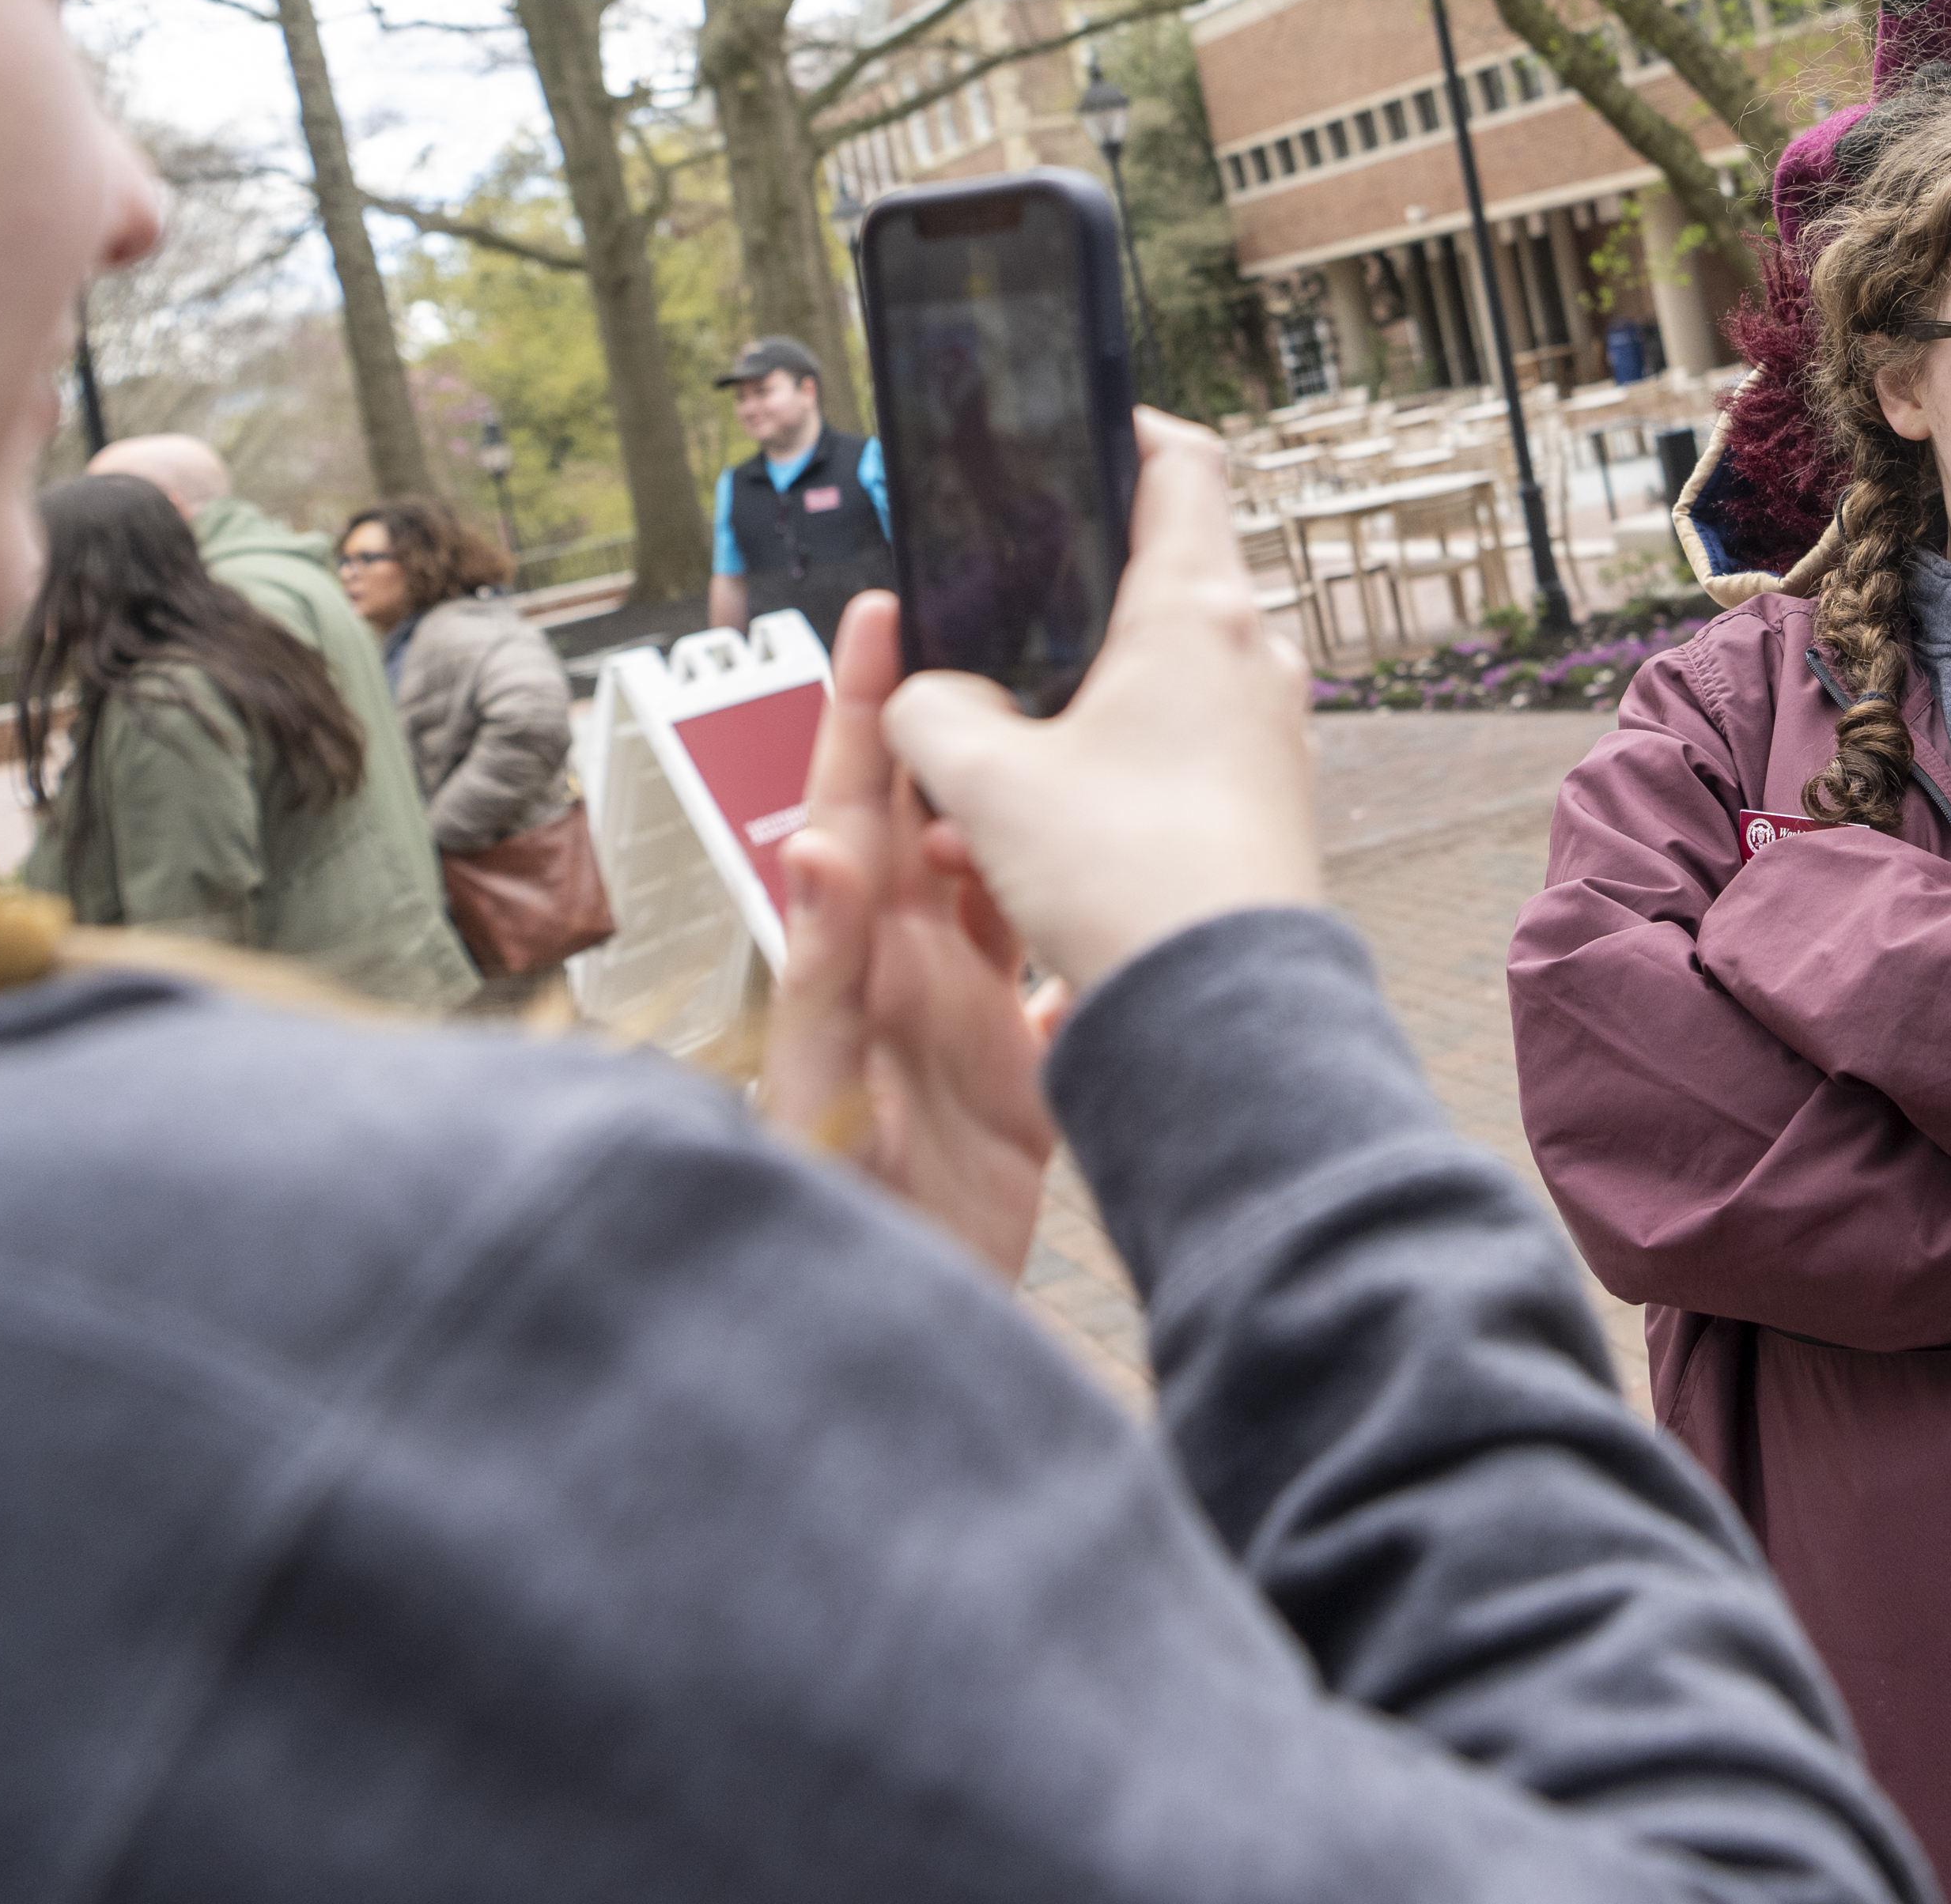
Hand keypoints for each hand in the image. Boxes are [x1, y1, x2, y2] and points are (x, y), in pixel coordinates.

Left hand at [765, 593, 1059, 1275]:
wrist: (874, 1340)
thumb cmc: (826, 1218)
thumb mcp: (821, 1089)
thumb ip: (823, 970)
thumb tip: (816, 841)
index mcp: (855, 953)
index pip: (856, 802)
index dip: (865, 706)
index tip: (883, 610)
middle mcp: (906, 968)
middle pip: (936, 822)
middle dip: (964, 726)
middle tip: (1010, 635)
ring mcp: (963, 1017)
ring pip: (1002, 886)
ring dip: (1033, 815)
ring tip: (1081, 735)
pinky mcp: (1018, 1074)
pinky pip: (1060, 980)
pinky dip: (1089, 930)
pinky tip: (1133, 894)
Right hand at [881, 413, 1322, 994]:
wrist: (1219, 1012)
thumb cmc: (1126, 878)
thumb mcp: (982, 780)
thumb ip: (929, 715)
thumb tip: (927, 702)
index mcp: (1197, 608)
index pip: (1180, 462)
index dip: (1123, 429)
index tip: (1076, 429)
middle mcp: (1252, 655)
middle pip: (1158, 577)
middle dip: (1067, 601)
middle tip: (995, 623)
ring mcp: (1268, 730)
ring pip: (1158, 678)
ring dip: (1075, 704)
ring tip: (992, 767)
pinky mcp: (1265, 798)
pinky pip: (1178, 748)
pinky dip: (1109, 764)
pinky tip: (1039, 828)